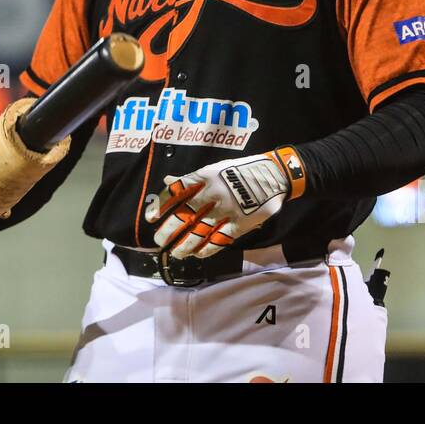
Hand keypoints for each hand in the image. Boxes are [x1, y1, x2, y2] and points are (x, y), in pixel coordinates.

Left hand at [144, 149, 303, 259]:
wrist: (274, 175)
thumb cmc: (239, 170)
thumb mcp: (214, 169)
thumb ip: (191, 179)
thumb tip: (167, 181)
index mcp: (205, 176)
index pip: (177, 191)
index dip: (161, 205)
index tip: (150, 218)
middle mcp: (214, 193)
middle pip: (185, 214)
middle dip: (169, 230)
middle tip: (159, 241)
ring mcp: (228, 209)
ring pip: (200, 231)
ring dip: (185, 245)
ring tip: (175, 252)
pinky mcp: (241, 223)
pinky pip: (220, 240)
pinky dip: (207, 249)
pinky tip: (197, 254)